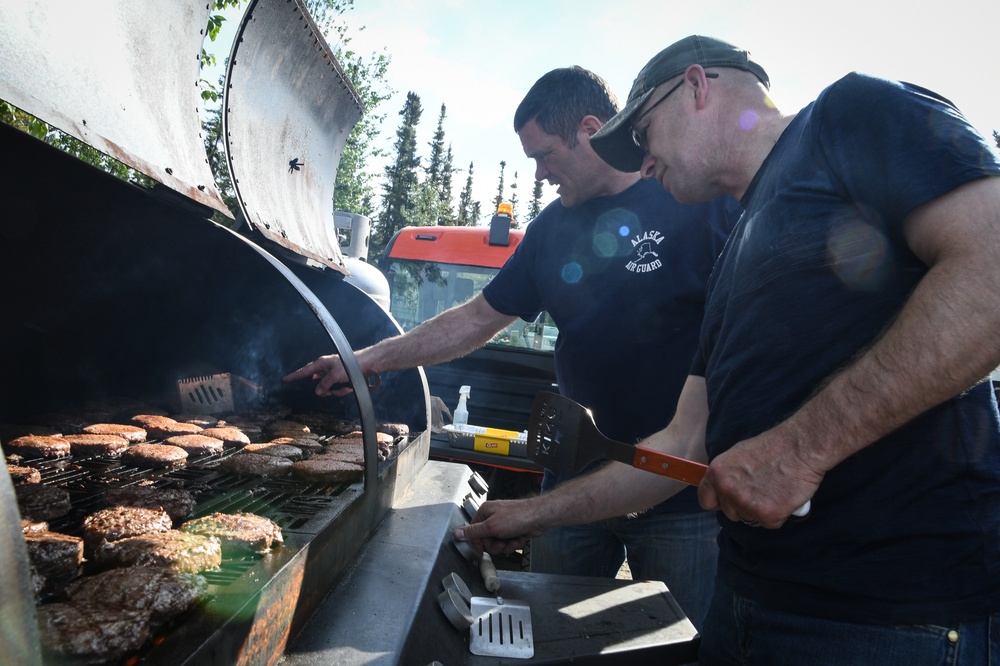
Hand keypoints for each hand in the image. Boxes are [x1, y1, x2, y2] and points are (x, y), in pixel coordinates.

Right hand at [282, 354, 352, 396]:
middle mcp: (325, 369)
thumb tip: (318, 391)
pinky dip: (342, 390)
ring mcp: (332, 375)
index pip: (304, 371)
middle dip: (326, 390)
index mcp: (321, 364)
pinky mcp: (340, 379)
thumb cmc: (350, 365)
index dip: (295, 376)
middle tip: (333, 390)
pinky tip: (349, 388)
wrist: (366, 365)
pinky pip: (336, 389)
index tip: (285, 379)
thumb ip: (324, 384)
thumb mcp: (334, 375)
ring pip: (328, 389)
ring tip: (346, 388)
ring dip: (337, 391)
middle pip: (318, 384)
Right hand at [453, 499, 545, 556]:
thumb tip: (457, 533)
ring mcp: (504, 525)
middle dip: (496, 545)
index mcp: (485, 512)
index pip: (473, 531)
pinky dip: (514, 543)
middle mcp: (493, 518)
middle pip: (486, 540)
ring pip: (498, 544)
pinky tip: (520, 537)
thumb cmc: (517, 516)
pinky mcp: (513, 531)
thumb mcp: (491, 526)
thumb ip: (474, 532)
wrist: (539, 518)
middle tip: (502, 541)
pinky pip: (508, 543)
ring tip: (513, 538)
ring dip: (506, 545)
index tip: (480, 552)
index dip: (477, 543)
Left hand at [698, 430, 821, 527]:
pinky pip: (770, 523)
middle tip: (762, 490)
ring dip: (763, 510)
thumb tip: (723, 488)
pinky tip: (784, 496)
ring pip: (751, 519)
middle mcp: (726, 489)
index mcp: (716, 473)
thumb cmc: (773, 448)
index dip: (720, 502)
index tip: (730, 501)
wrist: (800, 447)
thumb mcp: (738, 455)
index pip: (706, 500)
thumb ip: (727, 475)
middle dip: (745, 506)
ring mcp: (745, 503)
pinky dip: (779, 514)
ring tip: (775, 490)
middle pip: (730, 513)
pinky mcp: (766, 514)